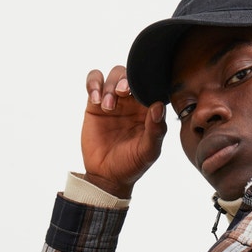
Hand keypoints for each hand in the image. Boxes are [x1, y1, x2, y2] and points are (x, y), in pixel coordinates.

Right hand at [81, 65, 166, 198]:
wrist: (106, 176)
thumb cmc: (131, 165)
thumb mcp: (148, 152)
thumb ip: (156, 130)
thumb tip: (158, 106)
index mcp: (149, 111)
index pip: (151, 87)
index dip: (147, 84)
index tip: (141, 93)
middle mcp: (133, 103)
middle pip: (132, 75)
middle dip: (127, 79)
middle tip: (122, 92)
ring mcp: (114, 101)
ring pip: (114, 75)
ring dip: (110, 85)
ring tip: (107, 107)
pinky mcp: (95, 104)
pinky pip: (94, 82)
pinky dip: (93, 84)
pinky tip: (96, 100)